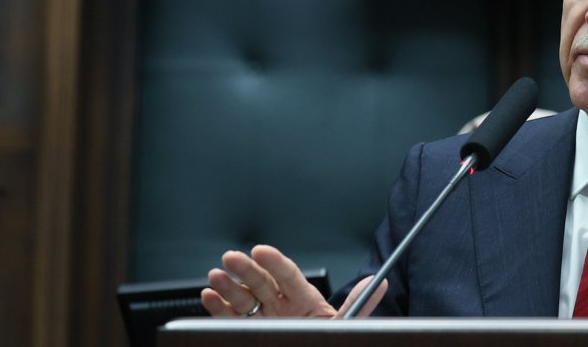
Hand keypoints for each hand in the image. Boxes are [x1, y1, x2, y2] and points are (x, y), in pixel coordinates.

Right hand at [202, 244, 387, 318]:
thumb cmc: (325, 337)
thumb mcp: (343, 323)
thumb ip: (357, 304)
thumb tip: (379, 282)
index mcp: (304, 298)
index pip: (288, 275)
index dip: (274, 261)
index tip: (261, 251)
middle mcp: (280, 304)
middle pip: (261, 282)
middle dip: (245, 269)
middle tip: (232, 258)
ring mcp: (262, 316)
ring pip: (242, 298)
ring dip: (227, 286)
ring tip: (216, 276)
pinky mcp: (247, 329)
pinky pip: (229, 317)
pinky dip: (217, 307)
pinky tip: (208, 297)